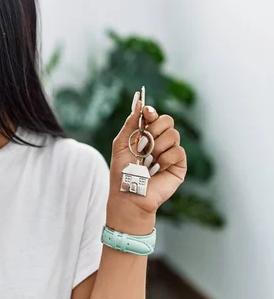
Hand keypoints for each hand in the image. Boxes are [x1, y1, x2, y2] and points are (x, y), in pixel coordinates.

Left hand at [107, 91, 187, 232]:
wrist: (129, 195)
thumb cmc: (122, 173)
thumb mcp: (121, 144)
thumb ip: (130, 124)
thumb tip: (139, 103)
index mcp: (145, 135)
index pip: (154, 116)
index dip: (151, 112)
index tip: (147, 113)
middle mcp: (159, 141)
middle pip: (168, 120)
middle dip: (154, 129)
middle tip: (144, 144)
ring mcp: (170, 152)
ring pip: (173, 135)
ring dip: (157, 147)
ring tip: (148, 161)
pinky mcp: (179, 165)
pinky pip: (178, 151)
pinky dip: (165, 159)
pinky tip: (157, 169)